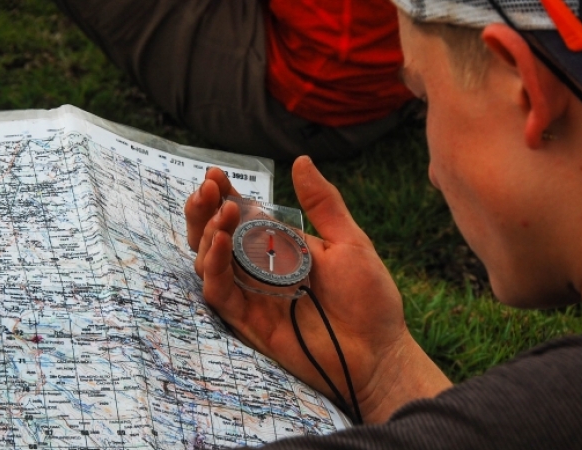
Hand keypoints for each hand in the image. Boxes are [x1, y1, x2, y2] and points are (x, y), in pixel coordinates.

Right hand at [185, 156, 449, 421]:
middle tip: (207, 188)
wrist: (378, 350)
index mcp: (280, 247)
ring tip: (223, 211)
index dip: (223, 195)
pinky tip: (222, 241)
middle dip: (204, 211)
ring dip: (208, 233)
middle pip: (214, 237)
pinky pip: (219, 292)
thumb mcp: (349, 241)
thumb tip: (301, 161)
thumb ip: (322, 204)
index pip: (241, 217)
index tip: (215, 174)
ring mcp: (251, 295)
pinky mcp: (248, 320)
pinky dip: (215, 266)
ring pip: (209, 262)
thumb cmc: (369, 299)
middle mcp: (259, 269)